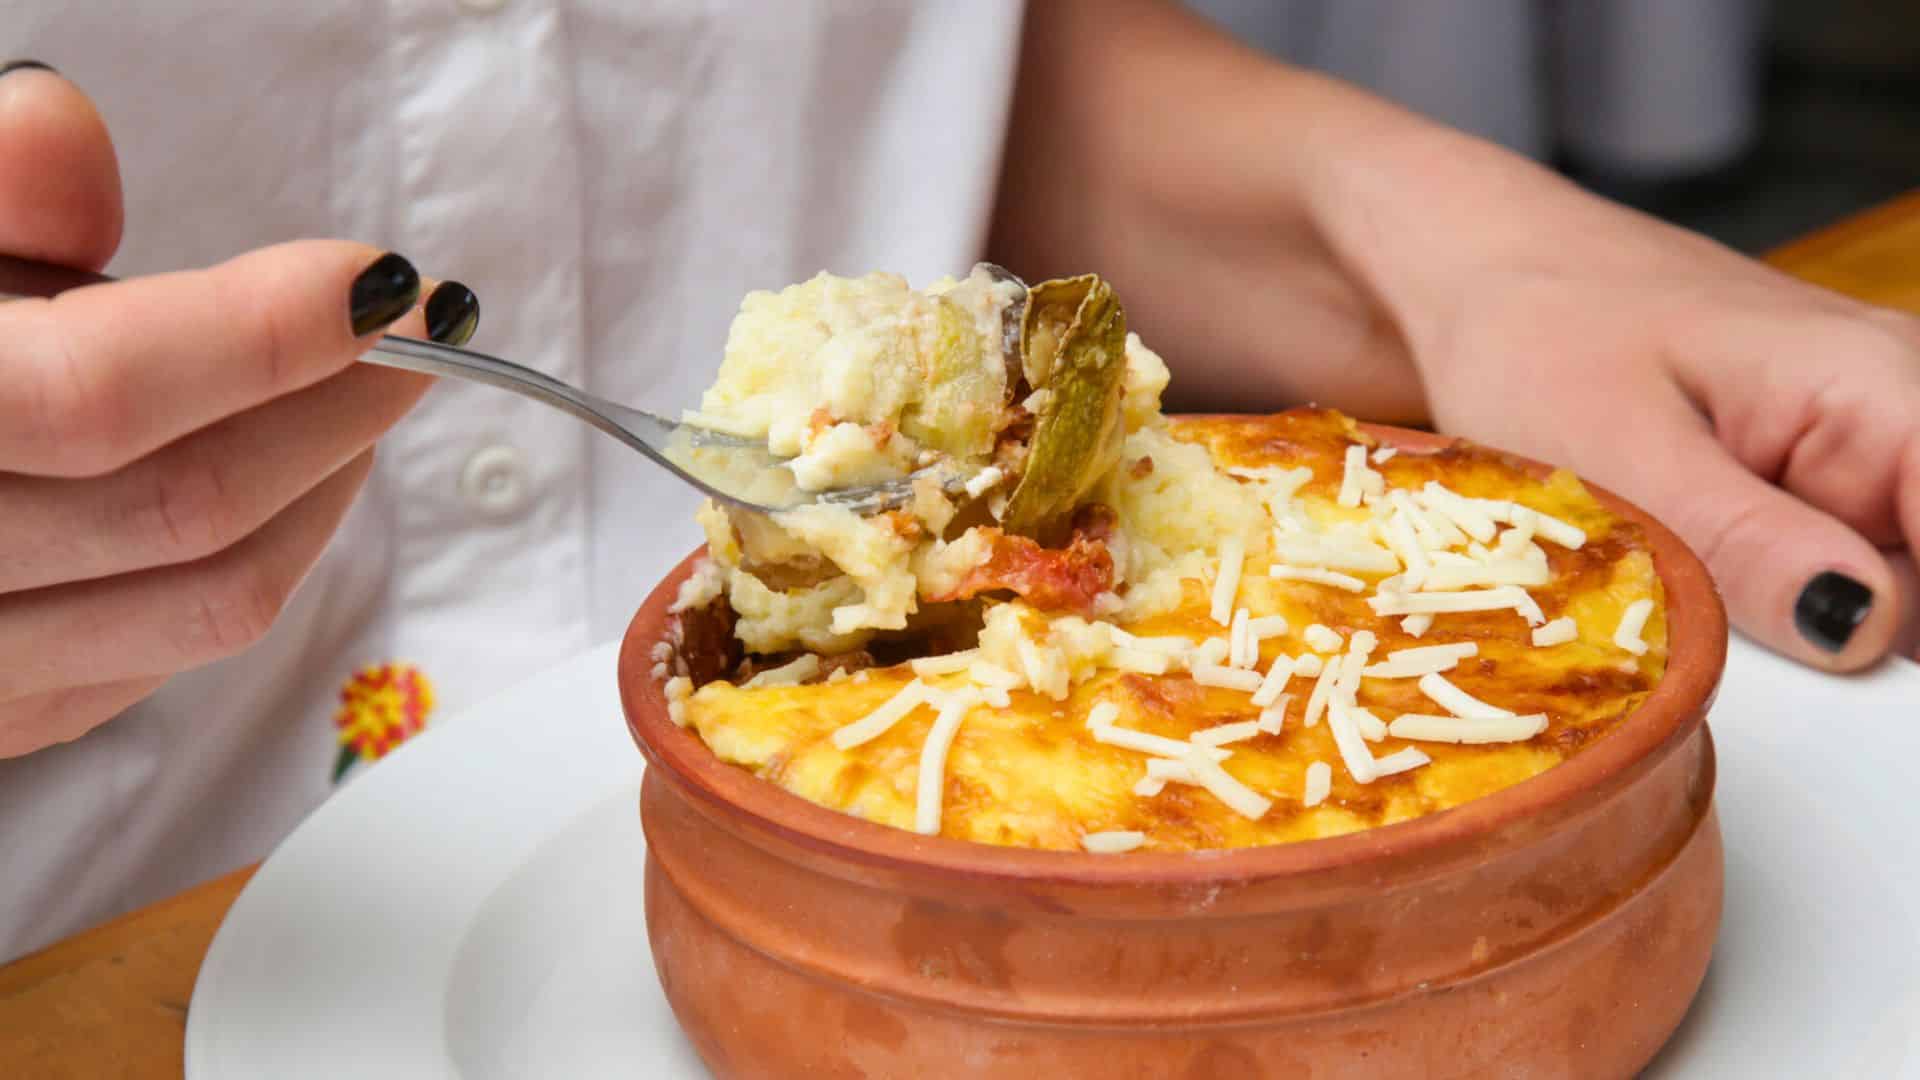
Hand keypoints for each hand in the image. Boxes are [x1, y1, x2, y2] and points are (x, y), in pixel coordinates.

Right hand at [0, 63, 480, 756]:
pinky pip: (180, 657)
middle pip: (185, 507)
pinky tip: (293, 484)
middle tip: (417, 331)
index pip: (96, 392)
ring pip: (211, 601)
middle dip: (336, 408)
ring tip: (363, 395)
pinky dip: (268, 562)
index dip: (263, 332)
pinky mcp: (8, 717)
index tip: (385, 278)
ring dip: (326, 491)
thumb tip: (66, 131)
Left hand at [1410, 195, 1919, 670]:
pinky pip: (1825, 574)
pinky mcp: (1812, 483)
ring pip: (1883, 596)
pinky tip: (1690, 585)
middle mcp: (1900, 413)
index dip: (1905, 637)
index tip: (1830, 682)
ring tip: (1681, 591)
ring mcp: (1861, 451)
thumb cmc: (1533, 330)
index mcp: (1879, 387)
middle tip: (1714, 631)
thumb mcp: (1622, 453)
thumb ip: (1748, 546)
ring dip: (1796, 634)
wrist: (1476, 274)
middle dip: (1847, 646)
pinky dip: (1764, 607)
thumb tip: (1867, 631)